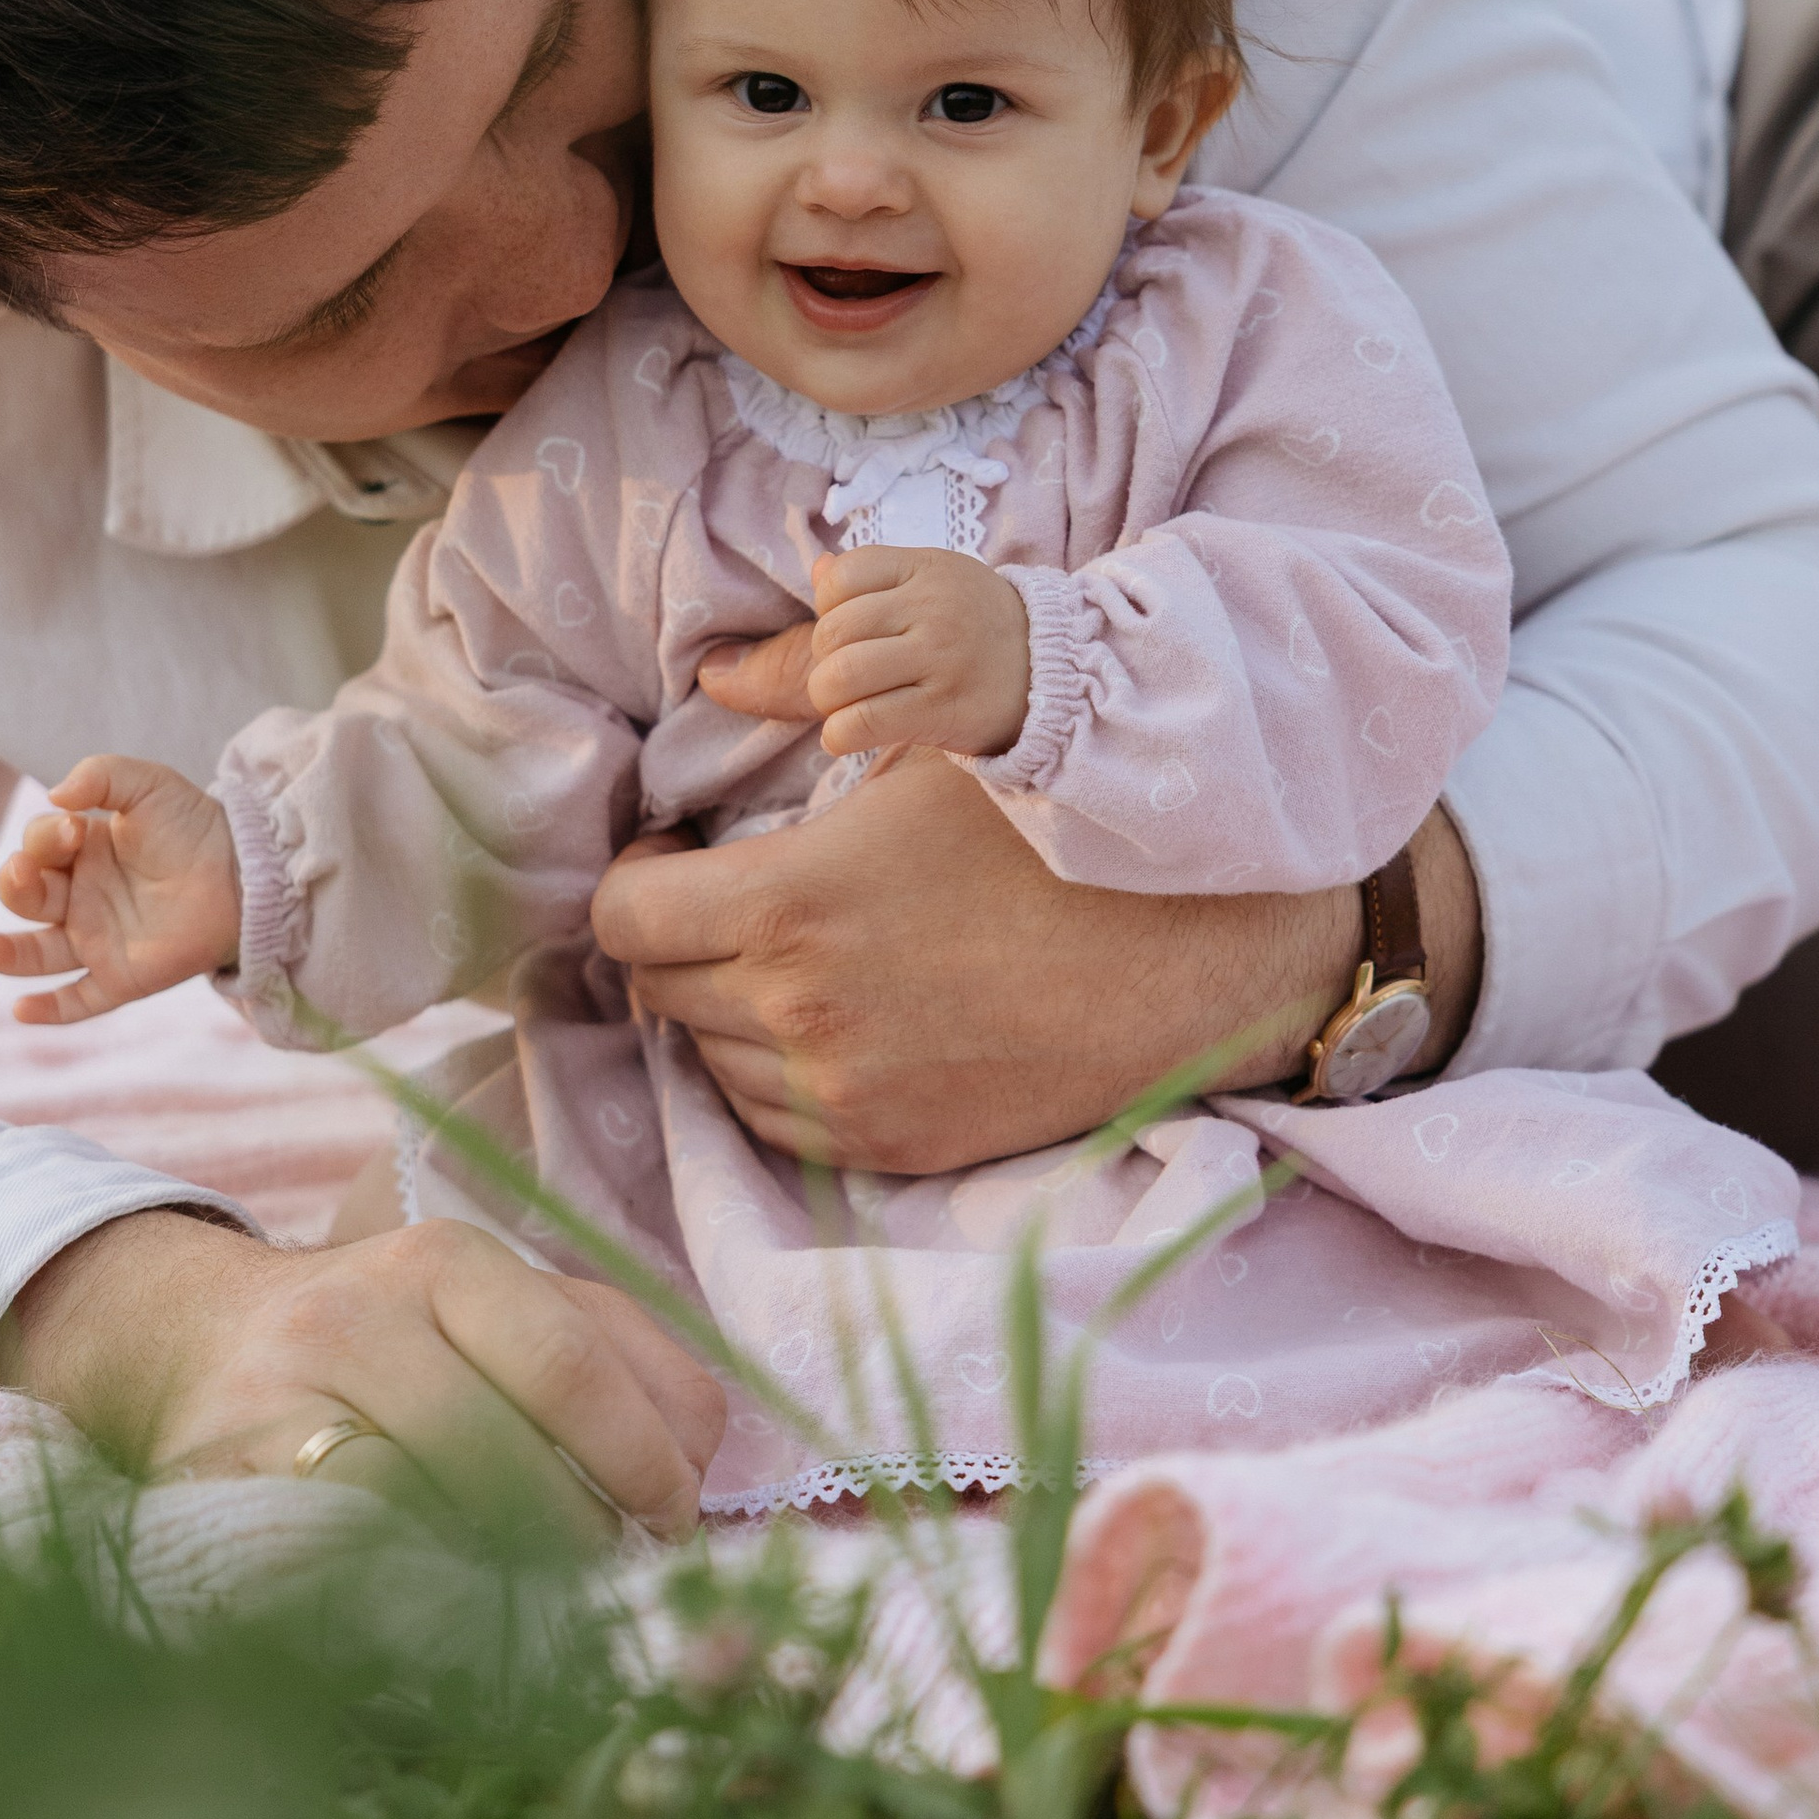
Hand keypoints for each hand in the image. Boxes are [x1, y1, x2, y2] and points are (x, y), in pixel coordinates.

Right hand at [0, 753, 242, 1024]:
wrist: (247, 871)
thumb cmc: (196, 826)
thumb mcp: (149, 784)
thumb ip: (101, 775)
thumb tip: (55, 796)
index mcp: (80, 854)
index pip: (38, 847)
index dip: (45, 837)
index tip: (78, 826)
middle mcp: (81, 898)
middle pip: (25, 897)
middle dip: (16, 883)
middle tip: (30, 869)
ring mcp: (98, 940)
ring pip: (36, 954)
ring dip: (6, 954)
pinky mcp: (122, 977)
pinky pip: (79, 1000)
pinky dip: (50, 1010)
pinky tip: (21, 1010)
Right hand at [0, 1207, 727, 1545]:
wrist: (199, 1347)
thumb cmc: (389, 1349)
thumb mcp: (496, 1316)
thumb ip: (610, 1363)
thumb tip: (694, 1472)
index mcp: (448, 1259)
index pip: (576, 1361)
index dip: (643, 1460)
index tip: (672, 1528)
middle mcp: (360, 1307)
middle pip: (504, 1442)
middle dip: (581, 1535)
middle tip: (615, 1588)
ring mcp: (282, 1390)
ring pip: (423, 1505)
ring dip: (508, 1581)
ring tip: (548, 1615)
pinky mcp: (221, 1474)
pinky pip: (343, 1553)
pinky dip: (413, 1598)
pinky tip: (449, 1623)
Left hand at [593, 741, 1484, 1173]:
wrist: (1192, 955)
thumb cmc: (1058, 832)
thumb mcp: (932, 740)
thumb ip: (810, 697)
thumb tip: (718, 671)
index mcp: (792, 905)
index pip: (626, 920)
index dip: (634, 882)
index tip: (674, 857)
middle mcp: (799, 1015)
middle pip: (655, 992)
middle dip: (670, 940)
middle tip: (719, 901)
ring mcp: (845, 1095)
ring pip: (708, 1063)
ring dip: (718, 1011)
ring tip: (778, 959)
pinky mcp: (894, 1148)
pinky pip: (774, 1123)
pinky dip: (772, 1074)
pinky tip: (821, 1022)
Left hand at [802, 544, 1031, 757]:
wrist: (1057, 673)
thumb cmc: (980, 627)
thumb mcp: (938, 580)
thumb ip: (878, 574)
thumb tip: (819, 567)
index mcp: (927, 568)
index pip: (842, 577)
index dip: (828, 608)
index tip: (850, 632)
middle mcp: (933, 608)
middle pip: (833, 632)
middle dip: (824, 660)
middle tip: (845, 676)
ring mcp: (939, 659)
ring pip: (840, 677)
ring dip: (827, 700)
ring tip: (844, 706)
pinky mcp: (942, 710)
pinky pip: (863, 722)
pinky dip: (840, 734)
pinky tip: (846, 736)